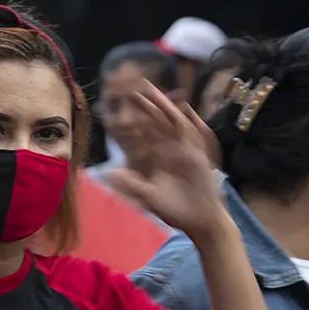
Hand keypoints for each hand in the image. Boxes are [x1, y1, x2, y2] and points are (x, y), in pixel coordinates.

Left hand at [109, 81, 226, 241]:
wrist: (199, 221)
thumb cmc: (175, 211)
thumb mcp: (149, 197)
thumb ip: (132, 184)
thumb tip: (109, 173)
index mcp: (156, 159)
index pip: (142, 136)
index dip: (131, 123)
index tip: (116, 110)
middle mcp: (169, 151)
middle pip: (156, 124)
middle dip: (145, 107)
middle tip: (132, 88)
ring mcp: (184, 151)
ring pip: (171, 123)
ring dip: (162, 106)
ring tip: (151, 90)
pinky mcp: (197, 155)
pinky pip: (191, 134)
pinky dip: (187, 120)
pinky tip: (180, 107)